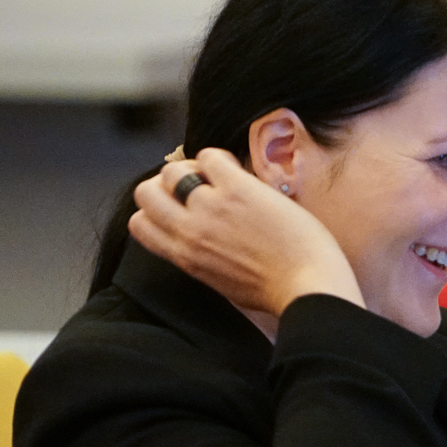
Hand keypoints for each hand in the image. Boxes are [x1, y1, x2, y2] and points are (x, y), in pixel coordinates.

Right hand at [130, 148, 363, 315]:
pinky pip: (210, 156)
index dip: (157, 209)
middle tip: (196, 186)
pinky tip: (237, 170)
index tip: (180, 206)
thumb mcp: (221, 281)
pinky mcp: (238, 190)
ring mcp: (210, 208)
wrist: (308, 288)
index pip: (139, 224)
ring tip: (219, 176)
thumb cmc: (274, 290)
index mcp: (184, 257)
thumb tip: (199, 239)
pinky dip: (219, 158)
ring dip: (193, 168)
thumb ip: (201, 258)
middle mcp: (189, 231)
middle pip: (145, 192)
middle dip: (166, 184)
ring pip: (173, 171)